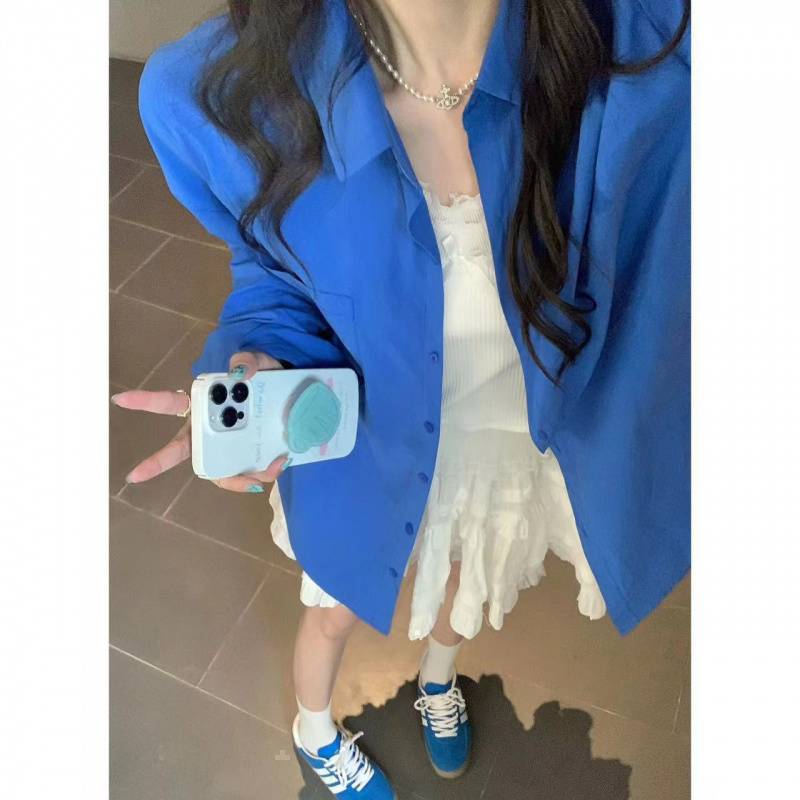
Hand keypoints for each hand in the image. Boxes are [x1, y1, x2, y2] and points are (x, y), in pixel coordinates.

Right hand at [112, 351, 289, 492]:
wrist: (291, 393)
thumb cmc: (264, 378)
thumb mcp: (260, 363)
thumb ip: (249, 361)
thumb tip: (239, 371)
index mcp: (202, 405)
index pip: (169, 401)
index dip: (144, 401)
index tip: (119, 399)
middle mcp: (206, 430)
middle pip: (179, 449)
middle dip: (158, 461)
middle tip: (134, 474)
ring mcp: (225, 447)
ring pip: (216, 471)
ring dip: (233, 477)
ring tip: (257, 477)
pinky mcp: (247, 458)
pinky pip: (245, 473)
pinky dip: (260, 474)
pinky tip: (277, 465)